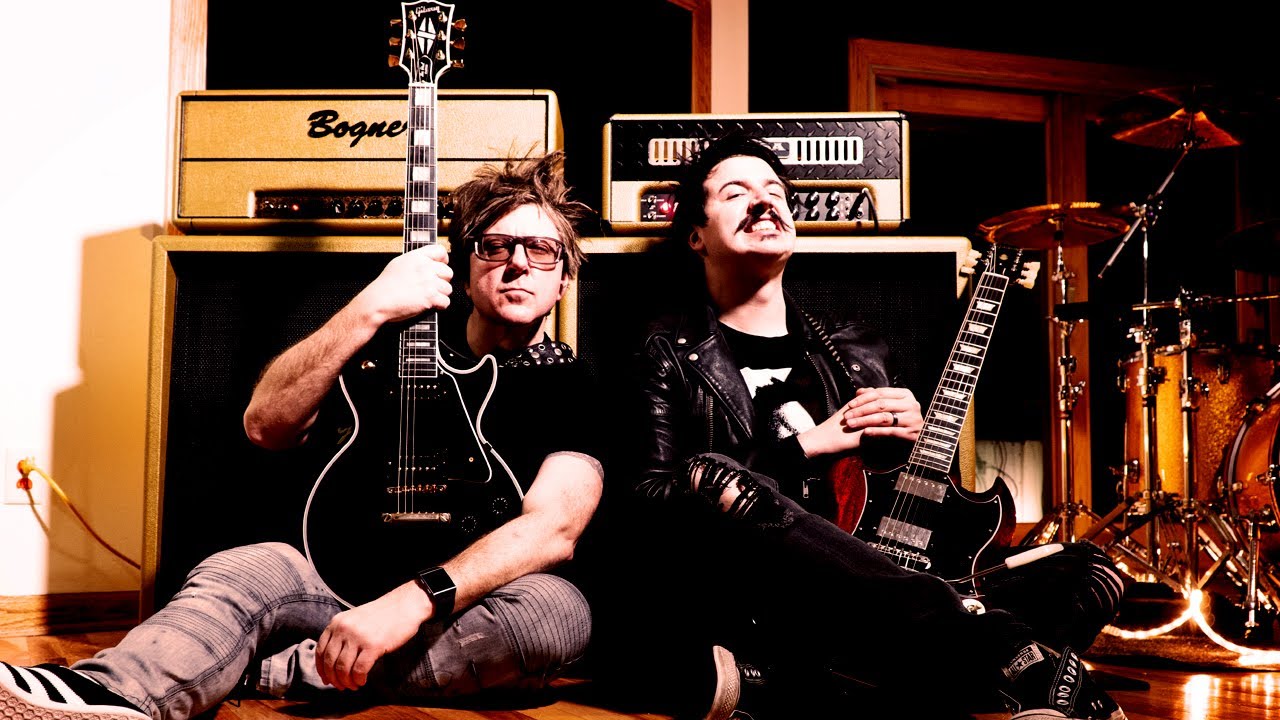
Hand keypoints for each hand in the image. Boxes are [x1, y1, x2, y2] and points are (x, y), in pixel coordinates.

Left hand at [315, 582, 429, 690]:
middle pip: (330, 662)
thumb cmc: (382, 615)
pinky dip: (359, 679)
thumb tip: (332, 662)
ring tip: (354, 685)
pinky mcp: (373, 645)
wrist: (404, 605)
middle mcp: (344, 629)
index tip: (327, 679)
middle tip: (341, 686)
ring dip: (347, 682)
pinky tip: (363, 681)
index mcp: (337, 622)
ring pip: (343, 668)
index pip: (321, 650)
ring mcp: (358, 637)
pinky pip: (359, 670)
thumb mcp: (355, 619)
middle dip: (334, 679)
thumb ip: (342, 634)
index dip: (321, 669)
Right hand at [353, 244, 453, 324]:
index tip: (440, 267)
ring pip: (448, 288)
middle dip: (442, 281)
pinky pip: (446, 302)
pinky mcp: (431, 297)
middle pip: (448, 272)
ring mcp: (429, 282)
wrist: (378, 301)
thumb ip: (416, 260)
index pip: (441, 251)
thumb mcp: (399, 263)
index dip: (443, 260)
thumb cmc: (385, 286)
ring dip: (441, 295)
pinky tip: (430, 305)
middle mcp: (425, 267)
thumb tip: (428, 261)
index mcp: (417, 257)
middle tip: (432, 287)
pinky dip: (440, 306)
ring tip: (428, 297)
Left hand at [840, 387, 921, 440]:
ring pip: (884, 418)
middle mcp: (911, 405)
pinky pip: (890, 432)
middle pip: (881, 405)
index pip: (880, 393)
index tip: (849, 405)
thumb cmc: (902, 420)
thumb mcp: (892, 405)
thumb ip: (877, 398)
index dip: (863, 398)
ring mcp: (913, 419)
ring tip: (851, 424)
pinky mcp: (912, 434)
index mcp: (906, 394)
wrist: (920, 438)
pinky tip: (865, 433)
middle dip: (861, 410)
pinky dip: (877, 431)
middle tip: (847, 416)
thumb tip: (859, 391)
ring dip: (865, 421)